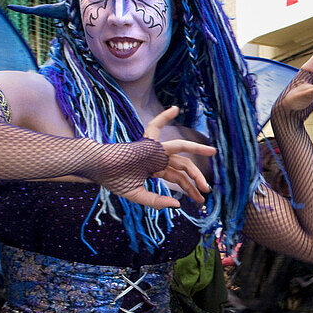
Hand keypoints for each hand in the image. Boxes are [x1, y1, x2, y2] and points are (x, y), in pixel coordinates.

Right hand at [100, 107, 216, 209]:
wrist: (99, 170)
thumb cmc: (114, 181)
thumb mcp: (139, 195)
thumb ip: (157, 201)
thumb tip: (178, 204)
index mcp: (155, 169)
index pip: (177, 179)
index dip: (189, 190)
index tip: (199, 200)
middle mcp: (157, 158)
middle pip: (182, 167)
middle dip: (196, 179)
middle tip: (206, 191)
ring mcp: (153, 149)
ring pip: (180, 149)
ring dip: (197, 149)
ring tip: (213, 151)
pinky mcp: (148, 143)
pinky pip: (157, 127)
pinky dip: (164, 117)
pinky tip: (175, 109)